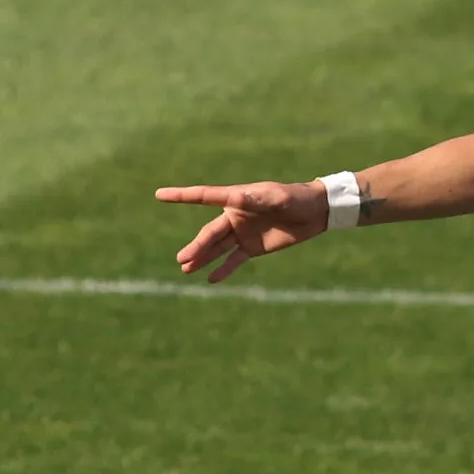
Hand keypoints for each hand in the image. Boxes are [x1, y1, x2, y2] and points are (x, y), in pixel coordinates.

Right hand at [156, 180, 327, 282]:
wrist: (315, 212)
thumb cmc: (295, 198)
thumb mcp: (278, 198)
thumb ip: (258, 199)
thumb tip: (237, 197)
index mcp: (236, 198)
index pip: (203, 196)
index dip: (181, 196)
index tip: (159, 194)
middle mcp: (234, 216)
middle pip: (210, 233)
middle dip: (197, 247)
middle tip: (182, 260)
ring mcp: (242, 233)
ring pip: (218, 248)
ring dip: (203, 259)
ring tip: (186, 269)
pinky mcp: (253, 248)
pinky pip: (234, 260)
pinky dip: (223, 270)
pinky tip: (211, 279)